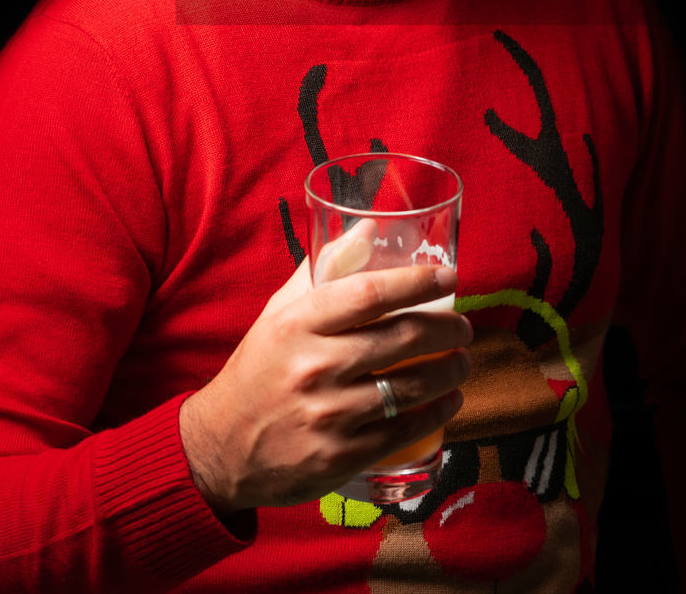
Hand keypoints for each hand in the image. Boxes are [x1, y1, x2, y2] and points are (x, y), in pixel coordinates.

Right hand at [179, 256, 471, 515]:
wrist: (222, 446)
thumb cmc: (260, 369)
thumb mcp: (280, 313)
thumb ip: (325, 270)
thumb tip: (369, 229)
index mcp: (298, 323)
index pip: (368, 293)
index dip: (416, 283)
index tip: (448, 278)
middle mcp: (314, 365)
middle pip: (401, 338)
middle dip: (447, 329)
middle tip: (464, 326)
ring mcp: (328, 414)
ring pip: (411, 386)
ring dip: (451, 372)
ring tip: (463, 361)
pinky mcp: (340, 456)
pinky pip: (403, 430)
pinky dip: (437, 413)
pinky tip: (449, 401)